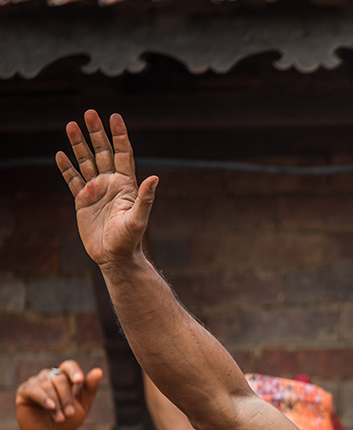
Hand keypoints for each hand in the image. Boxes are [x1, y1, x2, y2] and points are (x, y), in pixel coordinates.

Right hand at [16, 361, 102, 429]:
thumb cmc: (67, 420)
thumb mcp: (82, 405)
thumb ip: (89, 388)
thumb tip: (98, 371)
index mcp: (64, 378)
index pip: (68, 366)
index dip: (73, 371)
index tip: (79, 380)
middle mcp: (49, 377)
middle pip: (60, 379)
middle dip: (67, 398)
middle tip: (70, 414)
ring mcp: (35, 383)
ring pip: (48, 385)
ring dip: (57, 403)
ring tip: (60, 418)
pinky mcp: (24, 392)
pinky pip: (34, 390)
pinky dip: (44, 398)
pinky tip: (50, 407)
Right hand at [56, 110, 157, 268]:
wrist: (115, 257)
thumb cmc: (130, 240)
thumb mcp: (139, 218)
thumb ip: (146, 198)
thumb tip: (155, 178)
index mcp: (126, 185)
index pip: (122, 154)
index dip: (119, 136)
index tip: (115, 117)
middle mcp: (111, 184)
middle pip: (102, 152)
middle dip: (96, 133)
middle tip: (89, 113)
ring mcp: (96, 191)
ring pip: (86, 162)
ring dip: (79, 145)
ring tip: (71, 125)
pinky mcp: (83, 201)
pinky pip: (73, 180)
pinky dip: (67, 168)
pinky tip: (60, 154)